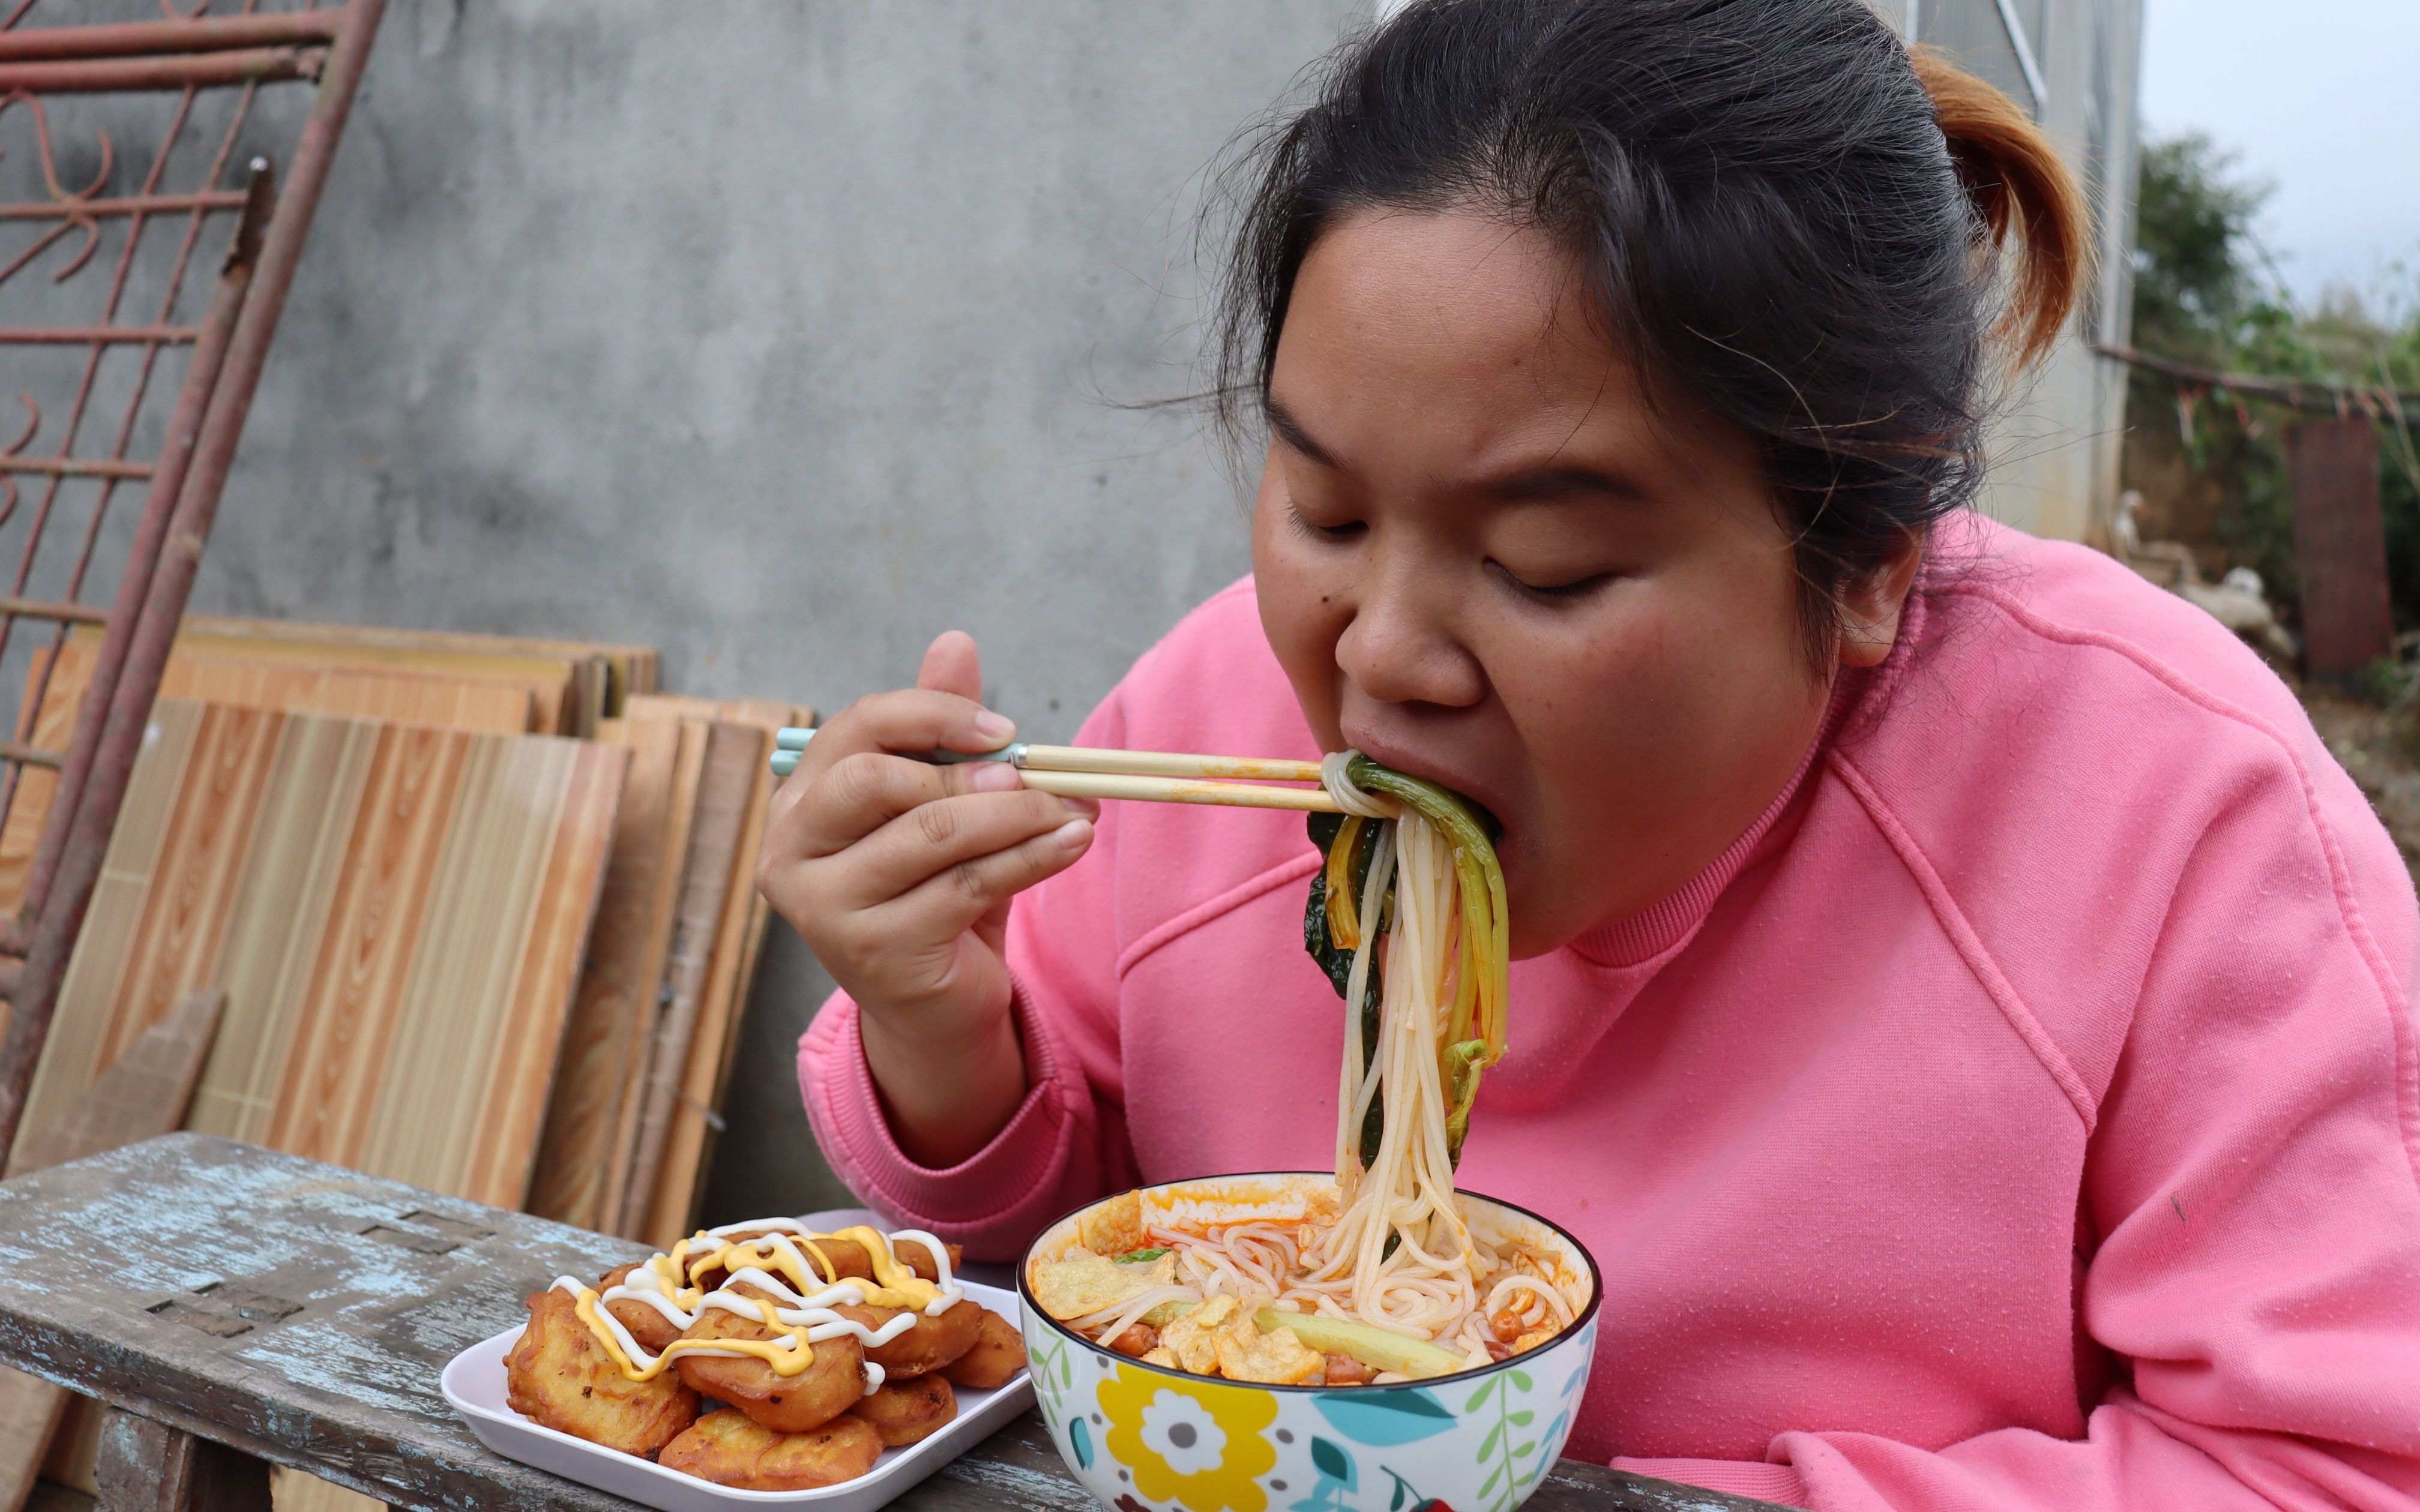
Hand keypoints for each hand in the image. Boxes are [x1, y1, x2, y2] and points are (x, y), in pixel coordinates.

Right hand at [760, 631, 1095, 1166]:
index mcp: (799, 802)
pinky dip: (1030, 858)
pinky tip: (1073, 842)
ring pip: (930, 835)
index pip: (855, 729)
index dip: (931, 715)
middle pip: (876, 779)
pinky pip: (965, 887)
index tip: (1006, 729)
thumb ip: (941, 731)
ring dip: (1015, 814)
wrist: (934, 1006)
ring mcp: (824, 908)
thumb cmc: (934, 890)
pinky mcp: (873, 954)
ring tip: (1074, 810)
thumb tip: (955, 641)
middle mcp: (791, 852)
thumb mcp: (939, 805)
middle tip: (1032, 774)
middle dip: (966, 771)